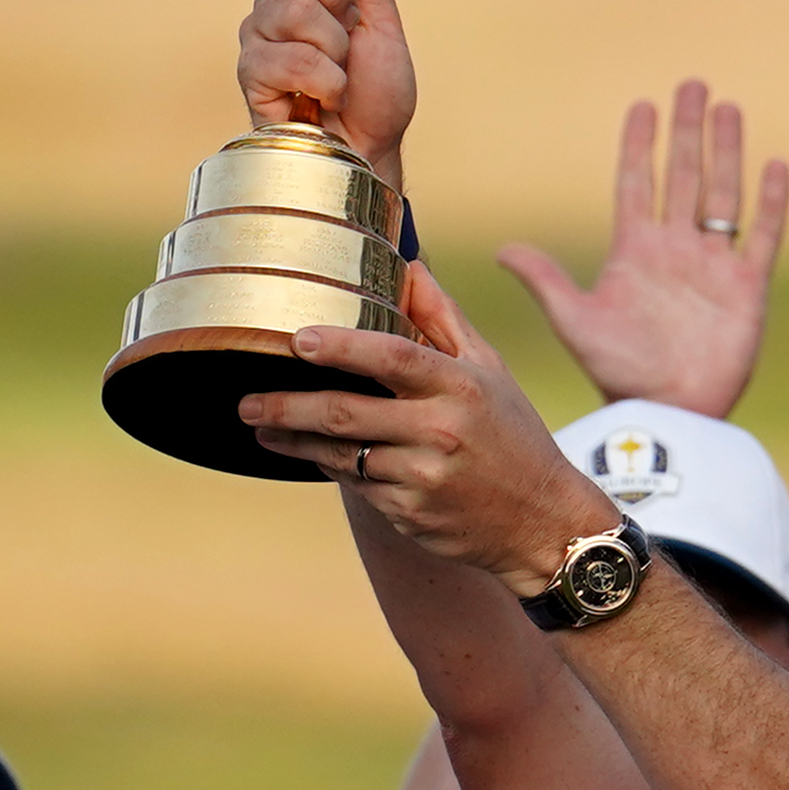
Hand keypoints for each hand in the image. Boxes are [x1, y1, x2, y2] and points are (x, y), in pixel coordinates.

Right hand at [237, 0, 416, 180]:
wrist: (370, 151)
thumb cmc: (376, 94)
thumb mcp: (382, 21)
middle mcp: (272, 2)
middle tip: (349, 32)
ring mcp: (258, 38)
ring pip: (297, 10)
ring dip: (337, 49)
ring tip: (339, 75)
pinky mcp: (251, 75)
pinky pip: (290, 58)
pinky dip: (324, 81)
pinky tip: (324, 99)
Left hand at [246, 264, 619, 590]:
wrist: (544, 523)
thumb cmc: (514, 437)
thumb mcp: (491, 371)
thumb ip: (444, 319)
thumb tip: (408, 267)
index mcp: (459, 386)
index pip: (392, 358)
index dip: (341, 347)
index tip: (297, 340)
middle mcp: (439, 431)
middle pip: (344, 413)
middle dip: (285, 405)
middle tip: (244, 400)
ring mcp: (421, 477)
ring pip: (339, 454)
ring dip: (292, 439)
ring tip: (261, 424)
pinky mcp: (410, 514)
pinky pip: (356, 485)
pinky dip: (331, 467)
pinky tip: (310, 453)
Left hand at [496, 82, 788, 415]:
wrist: (668, 413)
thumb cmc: (618, 373)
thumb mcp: (575, 321)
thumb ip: (546, 281)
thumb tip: (502, 249)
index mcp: (635, 251)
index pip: (636, 183)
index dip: (639, 145)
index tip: (642, 105)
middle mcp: (676, 250)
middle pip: (683, 176)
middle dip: (687, 131)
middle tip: (692, 85)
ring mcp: (714, 266)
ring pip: (722, 194)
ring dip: (726, 152)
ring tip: (728, 108)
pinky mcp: (748, 288)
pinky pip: (763, 236)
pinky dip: (771, 203)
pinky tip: (774, 167)